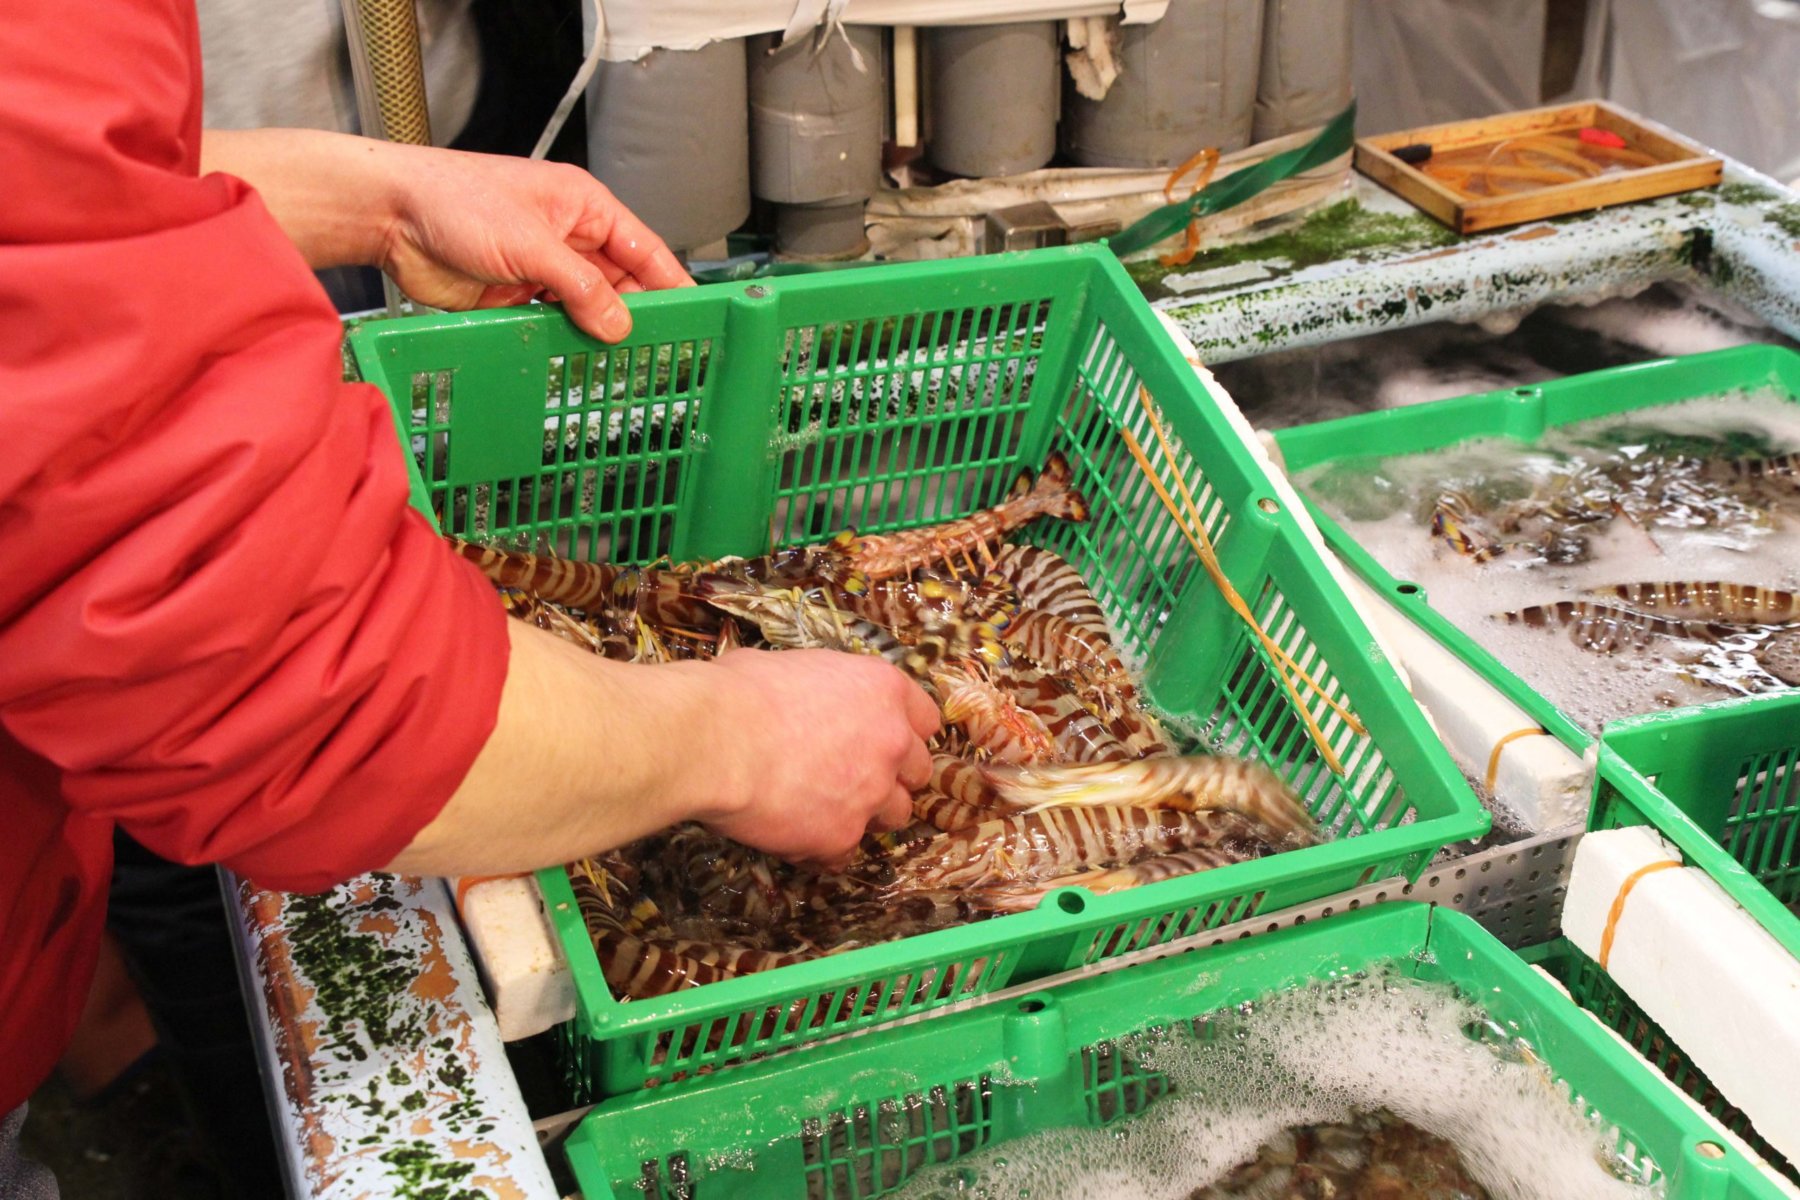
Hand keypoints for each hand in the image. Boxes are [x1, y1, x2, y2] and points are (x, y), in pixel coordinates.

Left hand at [380, 149, 691, 341]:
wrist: (389, 216)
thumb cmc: (454, 199)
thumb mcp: (531, 243)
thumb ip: (580, 287)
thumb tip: (618, 324)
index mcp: (584, 207)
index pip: (644, 248)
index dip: (671, 284)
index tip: (696, 316)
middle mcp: (568, 238)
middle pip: (621, 284)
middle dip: (636, 317)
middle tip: (657, 355)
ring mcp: (542, 269)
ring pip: (588, 309)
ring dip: (599, 335)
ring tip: (621, 368)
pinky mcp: (515, 297)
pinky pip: (553, 325)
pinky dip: (565, 344)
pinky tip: (576, 364)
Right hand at [695, 649, 939, 868]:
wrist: (713, 740)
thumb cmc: (740, 692)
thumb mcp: (797, 667)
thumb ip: (829, 692)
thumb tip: (815, 700)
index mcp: (883, 690)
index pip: (925, 718)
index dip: (904, 731)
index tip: (886, 740)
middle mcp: (891, 741)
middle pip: (917, 771)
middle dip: (891, 777)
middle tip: (852, 777)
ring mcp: (871, 793)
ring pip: (893, 816)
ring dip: (865, 814)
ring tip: (821, 808)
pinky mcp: (841, 836)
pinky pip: (845, 853)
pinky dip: (823, 848)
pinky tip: (793, 834)